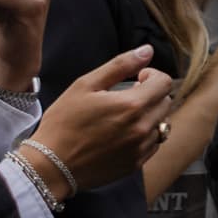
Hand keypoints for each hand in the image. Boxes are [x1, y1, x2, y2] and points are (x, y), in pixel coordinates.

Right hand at [25, 47, 175, 197]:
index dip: (152, 76)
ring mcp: (140, 149)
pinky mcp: (135, 165)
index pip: (165, 83)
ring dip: (149, 116)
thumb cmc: (64, 122)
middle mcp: (142, 128)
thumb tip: (147, 50)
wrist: (51, 166)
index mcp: (132, 105)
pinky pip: (153, 145)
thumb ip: (120, 65)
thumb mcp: (86, 85)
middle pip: (166, 103)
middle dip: (151, 94)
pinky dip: (144, 136)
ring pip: (161, 125)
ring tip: (124, 117)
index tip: (136, 79)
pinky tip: (122, 134)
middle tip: (127, 97)